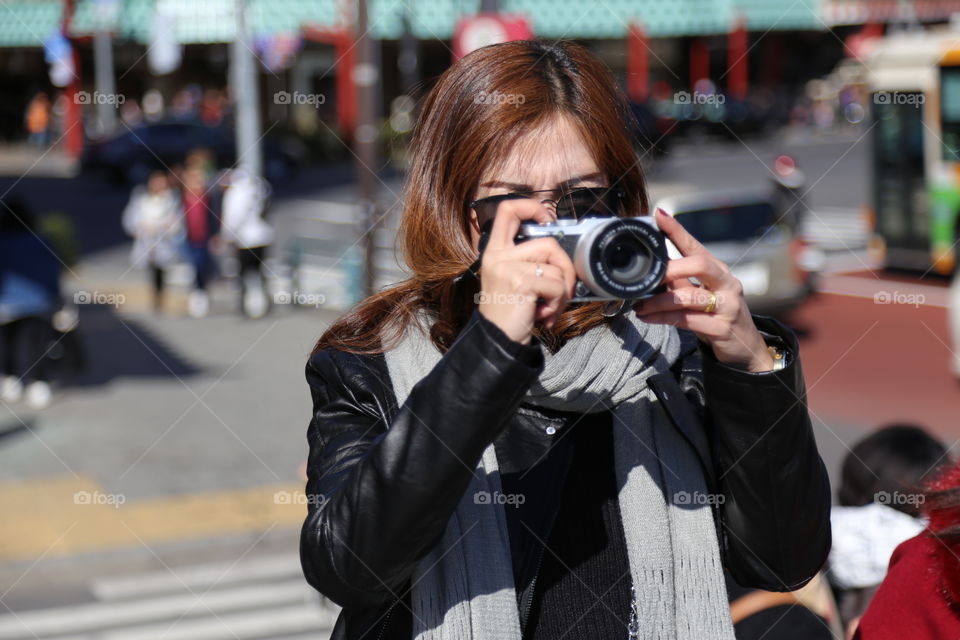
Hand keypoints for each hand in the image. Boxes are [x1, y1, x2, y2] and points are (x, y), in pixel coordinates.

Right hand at [477, 200, 575, 344]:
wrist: (497, 341)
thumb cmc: (509, 312)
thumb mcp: (511, 279)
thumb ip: (527, 260)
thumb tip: (559, 253)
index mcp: (494, 250)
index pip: (508, 209)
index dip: (532, 207)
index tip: (546, 219)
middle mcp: (498, 255)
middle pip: (547, 241)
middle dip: (565, 265)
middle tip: (563, 287)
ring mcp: (507, 267)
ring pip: (556, 266)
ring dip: (562, 291)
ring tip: (549, 307)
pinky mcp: (520, 282)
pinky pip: (556, 285)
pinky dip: (558, 303)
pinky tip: (544, 314)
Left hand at [633, 209, 774, 371]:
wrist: (746, 348)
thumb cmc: (717, 316)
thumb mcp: (700, 295)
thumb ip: (679, 282)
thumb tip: (650, 271)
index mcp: (718, 271)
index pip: (696, 245)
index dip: (677, 230)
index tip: (659, 215)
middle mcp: (726, 283)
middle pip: (699, 264)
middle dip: (670, 268)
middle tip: (648, 276)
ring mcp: (727, 306)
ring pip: (688, 296)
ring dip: (658, 301)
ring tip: (639, 305)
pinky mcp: (722, 328)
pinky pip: (686, 320)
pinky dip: (663, 318)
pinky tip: (648, 318)